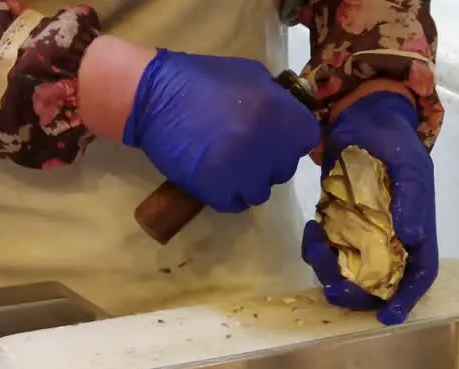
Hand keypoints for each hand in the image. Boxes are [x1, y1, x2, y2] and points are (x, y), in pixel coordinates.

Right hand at [122, 51, 320, 212]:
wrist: (151, 96)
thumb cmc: (201, 80)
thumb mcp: (250, 76)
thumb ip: (276, 100)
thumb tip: (288, 120)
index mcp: (278, 112)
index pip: (307, 139)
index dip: (291, 140)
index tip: (275, 138)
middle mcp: (267, 144)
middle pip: (284, 168)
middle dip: (268, 162)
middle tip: (244, 149)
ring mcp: (243, 170)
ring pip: (260, 191)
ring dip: (247, 182)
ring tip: (226, 165)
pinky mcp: (217, 189)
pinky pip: (236, 203)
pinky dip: (226, 194)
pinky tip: (214, 178)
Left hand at [302, 92, 437, 325]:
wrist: (360, 117)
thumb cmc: (394, 140)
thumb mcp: (410, 165)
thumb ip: (412, 199)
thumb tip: (411, 237)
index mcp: (417, 231)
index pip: (418, 274)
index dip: (406, 300)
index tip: (387, 317)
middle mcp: (390, 241)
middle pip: (379, 284)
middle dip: (356, 293)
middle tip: (334, 288)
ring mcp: (362, 236)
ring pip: (348, 273)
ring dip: (328, 270)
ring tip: (315, 243)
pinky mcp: (336, 227)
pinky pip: (325, 252)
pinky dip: (314, 249)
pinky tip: (310, 227)